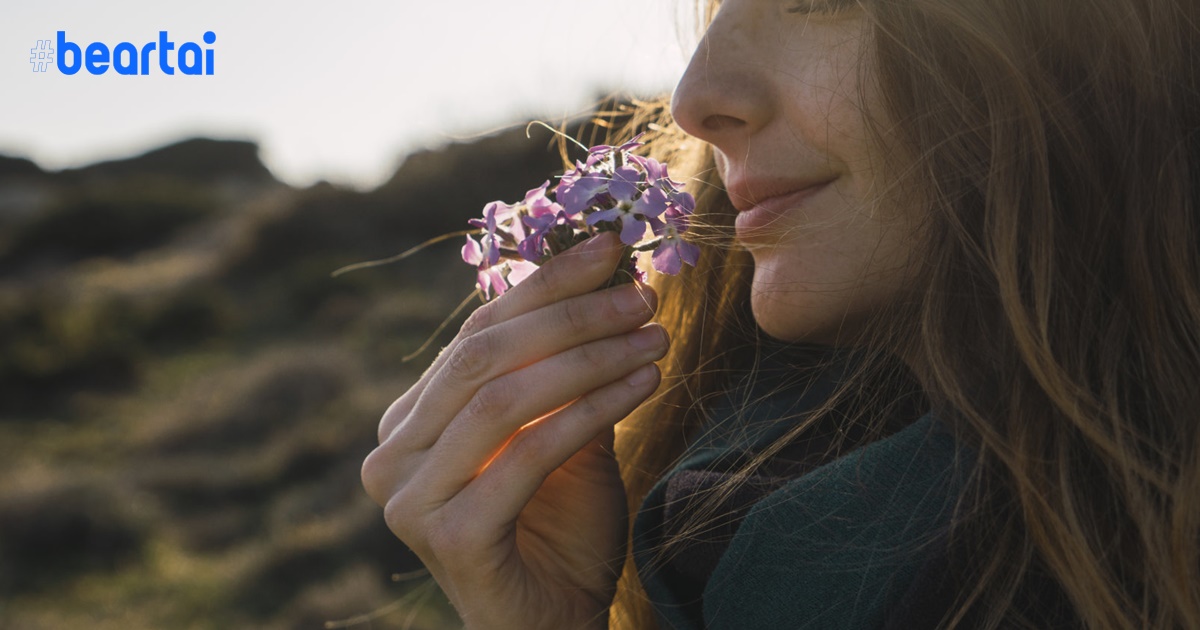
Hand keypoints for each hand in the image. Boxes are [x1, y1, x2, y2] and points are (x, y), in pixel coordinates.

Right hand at [361, 231, 666, 629]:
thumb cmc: (561, 531)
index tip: (611, 248)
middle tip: (641, 294)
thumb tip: (611, 277)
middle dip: (571, 314)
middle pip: (483, 355)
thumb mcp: (566, 436)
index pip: (476, 332)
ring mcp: (409, 497)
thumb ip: (569, 371)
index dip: (544, 284)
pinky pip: (528, 453)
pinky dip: (591, 410)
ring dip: (589, 357)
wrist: (556, 625)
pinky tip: (643, 384)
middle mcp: (392, 452)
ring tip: (654, 337)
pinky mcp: (448, 535)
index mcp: (411, 420)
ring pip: (503, 397)